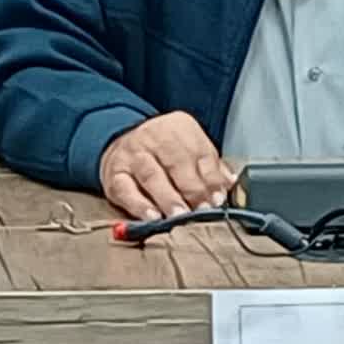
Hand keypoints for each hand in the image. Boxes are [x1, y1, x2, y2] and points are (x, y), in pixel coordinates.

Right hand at [100, 112, 236, 219]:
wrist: (120, 146)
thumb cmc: (162, 153)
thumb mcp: (189, 150)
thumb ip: (210, 167)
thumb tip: (229, 184)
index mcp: (178, 127)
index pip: (199, 152)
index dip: (211, 178)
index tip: (218, 198)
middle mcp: (153, 136)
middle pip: (176, 161)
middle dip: (192, 188)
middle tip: (202, 209)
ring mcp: (131, 154)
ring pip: (151, 175)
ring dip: (168, 198)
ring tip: (179, 215)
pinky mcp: (114, 174)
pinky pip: (125, 189)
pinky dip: (139, 205)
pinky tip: (152, 216)